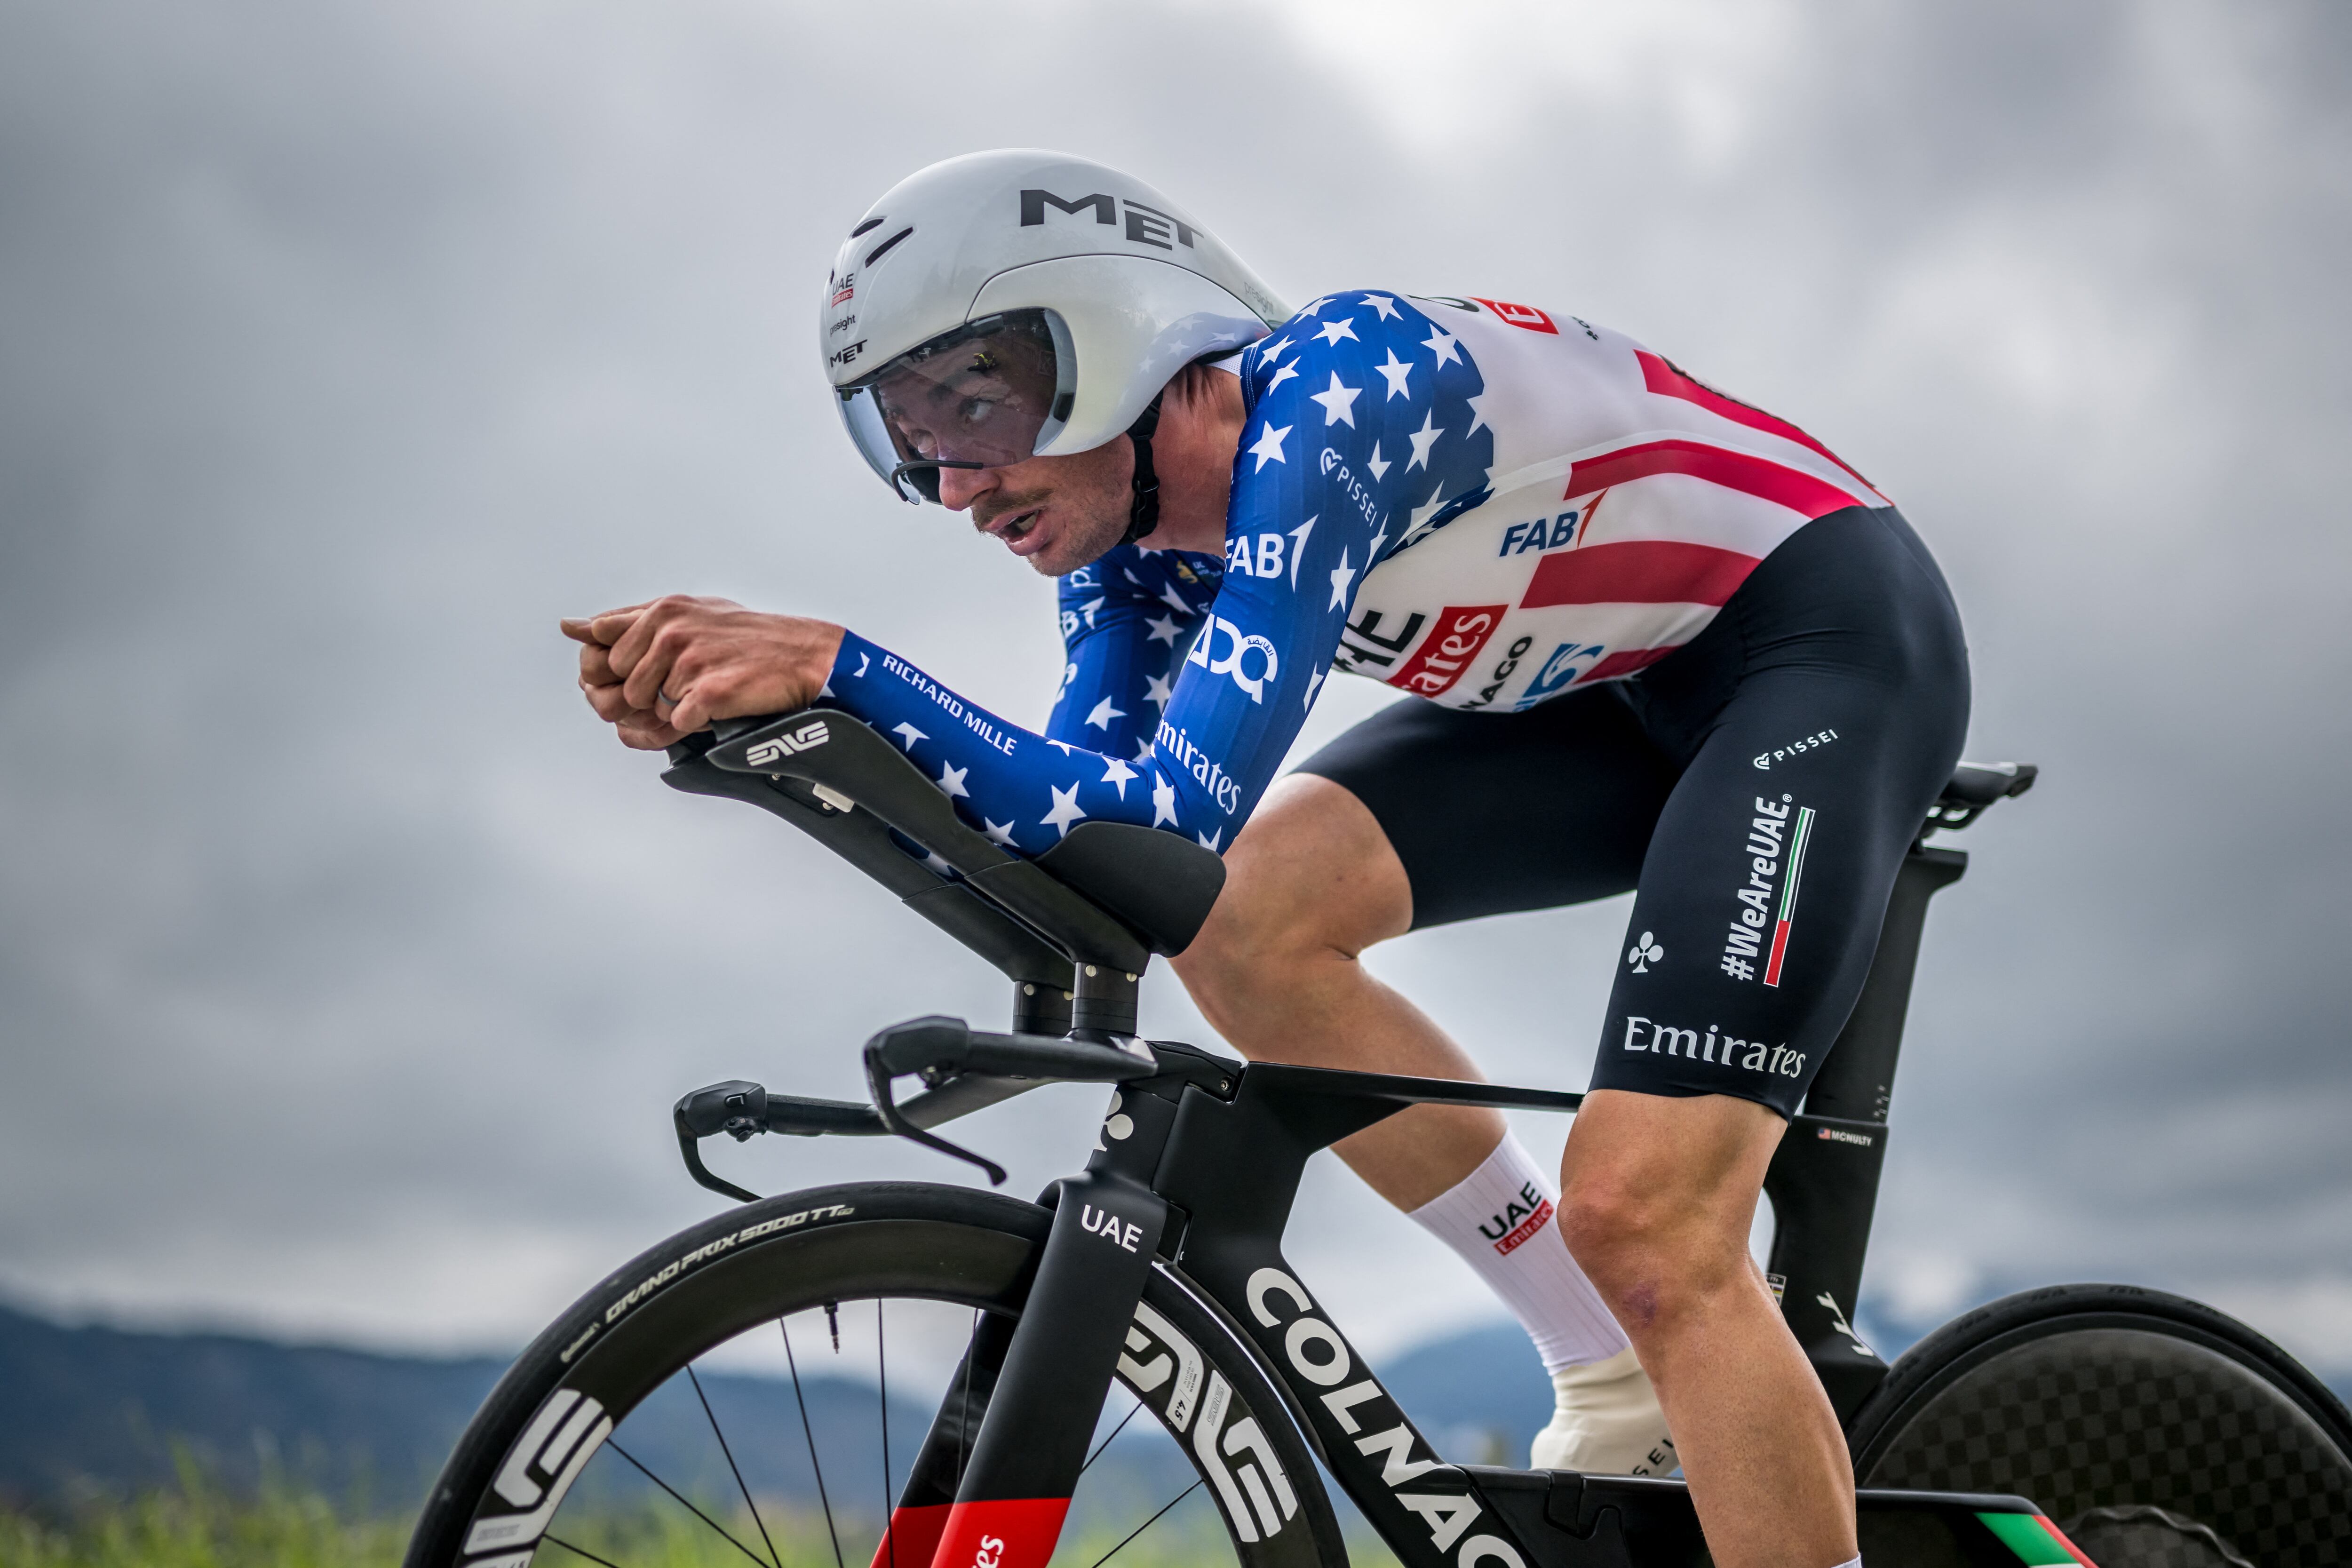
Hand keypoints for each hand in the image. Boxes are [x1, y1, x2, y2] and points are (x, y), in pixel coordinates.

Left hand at [561, 596, 844, 749]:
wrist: (803, 657)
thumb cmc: (745, 638)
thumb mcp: (686, 613)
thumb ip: (628, 620)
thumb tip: (571, 626)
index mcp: (662, 610)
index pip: (603, 648)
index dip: (618, 669)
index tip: (644, 669)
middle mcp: (672, 631)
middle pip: (624, 686)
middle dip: (649, 694)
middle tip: (685, 684)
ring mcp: (690, 661)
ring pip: (650, 707)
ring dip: (675, 708)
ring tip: (706, 689)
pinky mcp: (709, 692)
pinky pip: (677, 723)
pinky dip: (696, 722)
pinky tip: (719, 702)